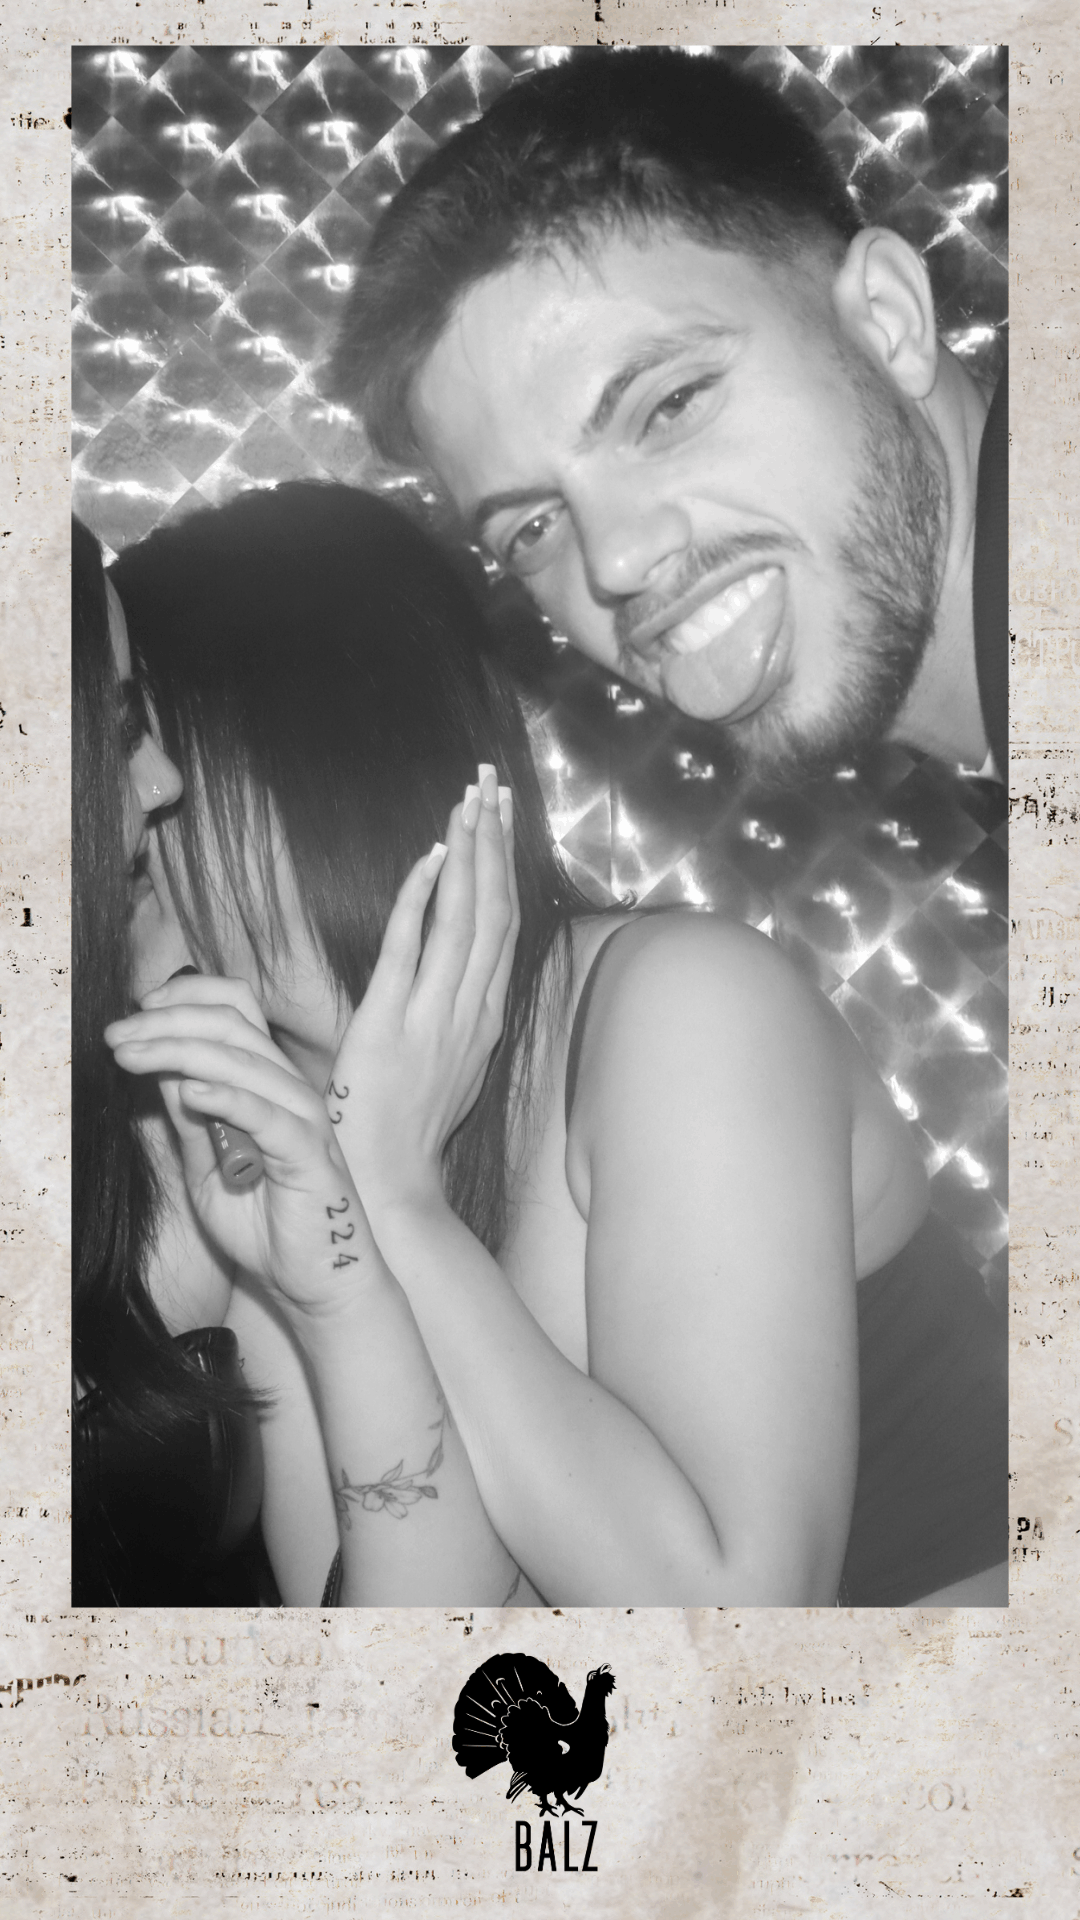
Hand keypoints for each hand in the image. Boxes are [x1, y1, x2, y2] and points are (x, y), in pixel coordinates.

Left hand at [105, 974, 380, 1323]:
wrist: (312, 1283)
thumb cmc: (264, 1226)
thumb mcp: (205, 1166)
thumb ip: (188, 1119)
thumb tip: (159, 1069)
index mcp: (268, 1083)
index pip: (235, 1011)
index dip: (184, 999)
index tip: (134, 1013)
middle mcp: (289, 1089)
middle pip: (230, 1024)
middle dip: (165, 1022)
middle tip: (116, 1036)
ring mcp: (302, 1118)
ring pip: (241, 1060)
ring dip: (177, 1050)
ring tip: (129, 1056)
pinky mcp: (309, 1153)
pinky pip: (266, 1114)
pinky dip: (227, 1096)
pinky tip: (188, 1091)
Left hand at [329, 766, 518, 1210]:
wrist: (390, 1187)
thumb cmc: (409, 1132)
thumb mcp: (451, 1069)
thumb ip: (455, 1018)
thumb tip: (453, 979)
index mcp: (486, 1017)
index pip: (503, 924)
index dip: (503, 863)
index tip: (501, 813)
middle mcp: (472, 1010)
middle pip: (494, 908)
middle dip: (493, 838)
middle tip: (490, 780)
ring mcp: (436, 1017)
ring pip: (465, 920)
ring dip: (468, 853)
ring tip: (469, 798)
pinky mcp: (391, 1026)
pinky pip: (410, 951)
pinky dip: (423, 900)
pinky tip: (430, 858)